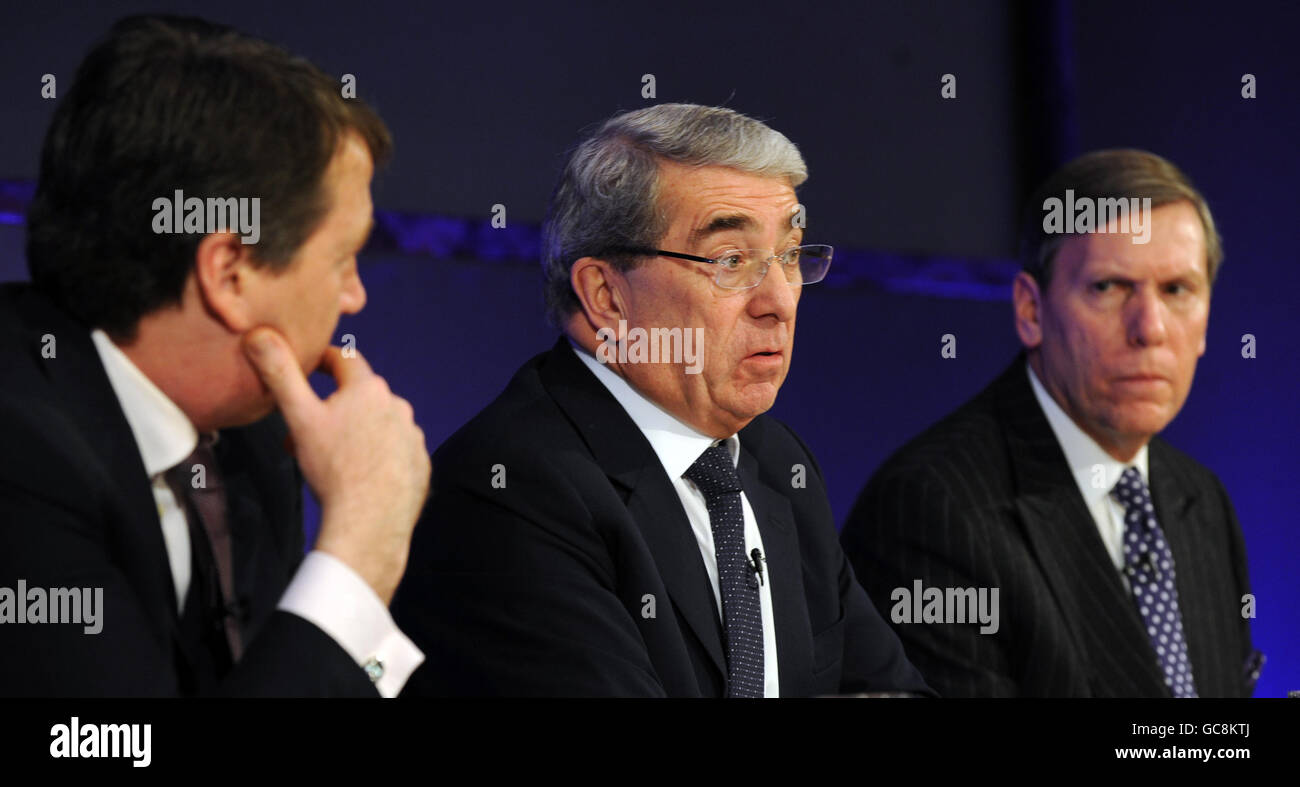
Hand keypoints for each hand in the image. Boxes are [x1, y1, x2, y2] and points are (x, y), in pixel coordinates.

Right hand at [242, 327, 429, 603]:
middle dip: (336, 406)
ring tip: (333, 456)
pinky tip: (362, 473)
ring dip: (359, 431)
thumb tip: (259, 334)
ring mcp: (413, 435)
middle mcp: (398, 405)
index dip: (325, 362)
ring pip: (380, 424)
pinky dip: (380, 455)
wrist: (370, 522)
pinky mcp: (420, 463)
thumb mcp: (300, 417)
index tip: (313, 368)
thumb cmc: (333, 469)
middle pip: (361, 395)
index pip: (345, 360)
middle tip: (310, 429)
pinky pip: (397, 451)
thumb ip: (280, 374)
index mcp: (369, 388)